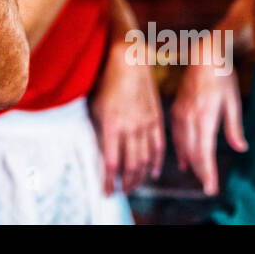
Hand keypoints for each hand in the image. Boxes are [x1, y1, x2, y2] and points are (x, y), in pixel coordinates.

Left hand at [89, 44, 164, 195]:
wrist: (129, 62)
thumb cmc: (107, 82)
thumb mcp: (96, 107)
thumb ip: (99, 131)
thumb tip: (101, 152)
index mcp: (112, 125)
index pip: (111, 163)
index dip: (109, 181)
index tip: (107, 191)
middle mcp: (130, 128)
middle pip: (131, 165)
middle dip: (126, 183)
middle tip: (122, 191)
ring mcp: (145, 124)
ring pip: (146, 159)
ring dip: (140, 177)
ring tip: (134, 185)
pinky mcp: (156, 119)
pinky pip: (159, 146)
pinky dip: (156, 162)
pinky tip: (152, 172)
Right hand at [170, 57, 246, 195]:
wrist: (204, 55)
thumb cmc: (223, 77)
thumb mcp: (233, 102)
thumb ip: (234, 127)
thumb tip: (241, 148)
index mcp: (204, 118)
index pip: (204, 154)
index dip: (207, 174)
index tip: (211, 188)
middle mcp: (189, 118)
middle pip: (192, 153)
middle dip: (200, 172)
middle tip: (207, 187)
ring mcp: (180, 113)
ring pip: (182, 145)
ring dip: (190, 162)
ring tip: (197, 175)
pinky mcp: (176, 109)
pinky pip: (176, 134)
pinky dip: (180, 148)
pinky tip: (184, 157)